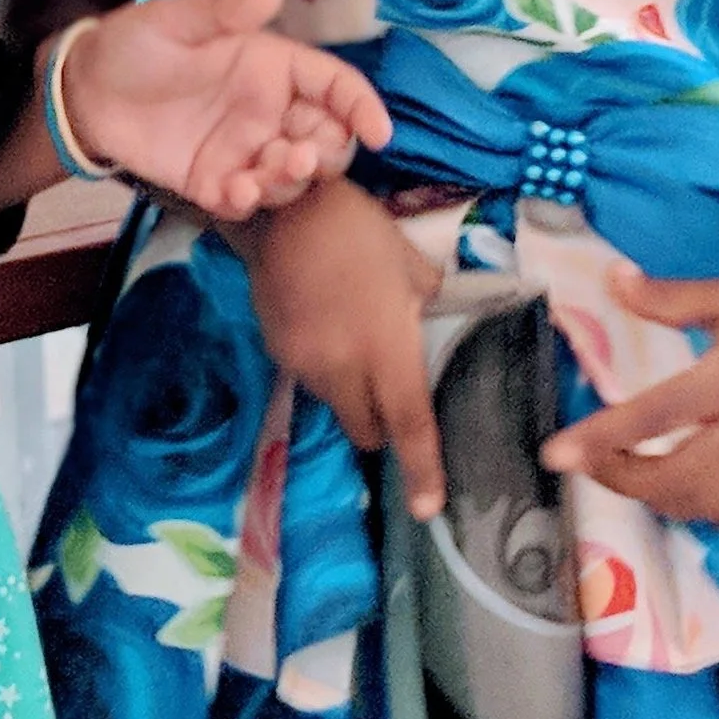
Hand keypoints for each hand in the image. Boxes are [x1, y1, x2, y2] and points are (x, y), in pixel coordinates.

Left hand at [62, 0, 390, 218]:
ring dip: (292, 181)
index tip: (379, 133)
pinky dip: (250, 201)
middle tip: (300, 154)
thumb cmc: (135, 42)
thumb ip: (224, 11)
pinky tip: (236, 191)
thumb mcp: (176, 17)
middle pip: (326, 140)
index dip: (362, 108)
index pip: (334, 87)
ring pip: (293, 176)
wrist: (84, 87)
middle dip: (328, 154)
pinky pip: (246, 200)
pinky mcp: (213, 181)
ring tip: (264, 174)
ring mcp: (243, 149)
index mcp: (272, 67)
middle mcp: (267, 111)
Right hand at [231, 171, 447, 519]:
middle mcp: (343, 368)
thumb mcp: (412, 264)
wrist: (282, 210)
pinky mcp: (277, 353)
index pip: (410, 424)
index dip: (422, 470)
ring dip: (353, 396)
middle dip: (384, 428)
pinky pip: (310, 380)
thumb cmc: (359, 231)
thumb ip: (431, 304)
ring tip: (355, 345)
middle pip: (367, 432)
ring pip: (337, 407)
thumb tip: (441, 323)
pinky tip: (327, 328)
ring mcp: (305, 364)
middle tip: (394, 394)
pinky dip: (326, 371)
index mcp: (386, 348)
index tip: (428, 508)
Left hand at [539, 252, 718, 529]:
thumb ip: (667, 298)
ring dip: (661, 499)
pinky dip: (712, 513)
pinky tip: (695, 491)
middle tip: (587, 461)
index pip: (652, 419)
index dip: (599, 440)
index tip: (554, 455)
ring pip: (709, 508)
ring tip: (633, 472)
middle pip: (675, 479)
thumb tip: (610, 278)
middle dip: (620, 478)